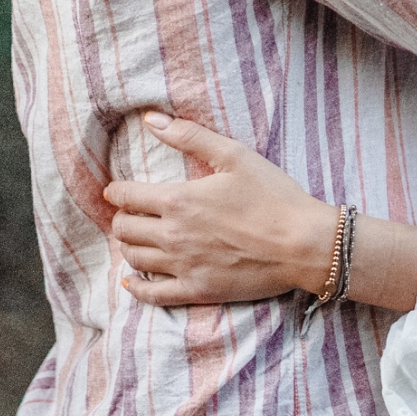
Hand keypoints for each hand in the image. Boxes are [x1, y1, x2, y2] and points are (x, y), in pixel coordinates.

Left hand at [105, 115, 336, 307]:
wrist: (301, 243)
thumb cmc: (272, 195)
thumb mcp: (235, 155)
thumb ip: (190, 135)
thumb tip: (152, 120)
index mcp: (179, 200)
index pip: (129, 197)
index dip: (117, 193)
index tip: (115, 191)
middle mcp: (173, 236)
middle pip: (126, 231)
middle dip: (122, 219)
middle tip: (128, 213)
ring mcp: (183, 268)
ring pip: (135, 260)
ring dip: (128, 247)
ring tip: (134, 239)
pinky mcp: (196, 292)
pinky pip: (152, 295)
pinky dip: (136, 287)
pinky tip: (132, 281)